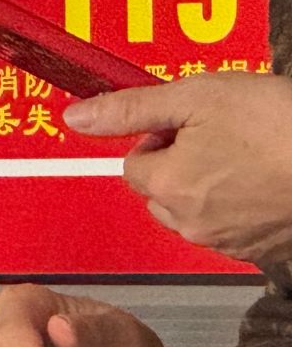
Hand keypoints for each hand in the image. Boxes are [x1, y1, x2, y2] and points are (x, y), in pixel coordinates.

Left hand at [65, 73, 291, 266]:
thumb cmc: (282, 125)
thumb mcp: (200, 96)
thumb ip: (132, 108)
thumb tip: (75, 117)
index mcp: (169, 185)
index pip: (134, 163)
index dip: (161, 137)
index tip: (195, 123)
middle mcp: (191, 222)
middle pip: (161, 191)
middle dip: (181, 164)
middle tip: (227, 136)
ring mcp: (229, 241)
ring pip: (196, 212)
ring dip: (212, 187)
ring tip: (254, 156)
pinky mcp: (263, 251)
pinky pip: (235, 228)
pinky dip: (245, 207)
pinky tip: (272, 181)